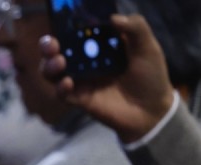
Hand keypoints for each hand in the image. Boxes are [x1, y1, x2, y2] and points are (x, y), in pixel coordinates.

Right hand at [41, 14, 175, 142]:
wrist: (152, 110)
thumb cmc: (151, 77)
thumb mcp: (148, 47)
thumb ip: (136, 27)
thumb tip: (113, 18)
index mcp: (99, 45)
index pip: (76, 32)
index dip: (65, 26)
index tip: (63, 22)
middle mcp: (86, 61)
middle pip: (57, 51)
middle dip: (48, 46)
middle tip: (51, 44)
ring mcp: (81, 81)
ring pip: (53, 72)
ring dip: (49, 65)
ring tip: (60, 62)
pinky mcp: (80, 99)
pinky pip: (62, 94)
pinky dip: (60, 88)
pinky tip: (68, 83)